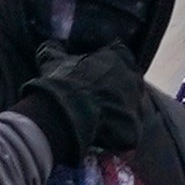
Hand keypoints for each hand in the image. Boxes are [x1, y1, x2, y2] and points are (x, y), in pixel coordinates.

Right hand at [18, 48, 165, 163]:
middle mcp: (133, 78)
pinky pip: (129, 134)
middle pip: (132, 83)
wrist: (66, 111)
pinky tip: (103, 139)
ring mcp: (136, 103)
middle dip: (120, 91)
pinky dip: (118, 137)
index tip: (98, 75)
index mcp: (118, 58)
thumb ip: (53, 51)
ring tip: (101, 122)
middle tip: (100, 101)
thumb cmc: (62, 82)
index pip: (121, 57)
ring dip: (121, 114)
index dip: (110, 67)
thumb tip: (48, 45)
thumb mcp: (53, 61)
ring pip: (133, 109)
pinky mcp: (134, 128)